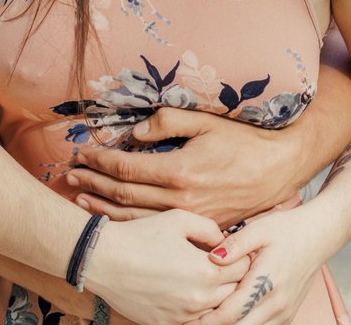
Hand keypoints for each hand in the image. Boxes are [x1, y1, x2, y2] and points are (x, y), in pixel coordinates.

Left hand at [66, 108, 301, 227]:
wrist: (281, 168)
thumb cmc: (244, 140)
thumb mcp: (206, 121)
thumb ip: (168, 122)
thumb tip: (136, 131)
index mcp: (179, 171)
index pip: (125, 167)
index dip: (99, 160)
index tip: (81, 153)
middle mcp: (180, 200)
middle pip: (124, 195)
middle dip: (93, 183)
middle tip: (70, 175)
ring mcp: (190, 219)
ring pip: (136, 217)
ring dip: (104, 207)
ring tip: (81, 198)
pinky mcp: (200, 228)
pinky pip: (156, 228)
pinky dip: (130, 223)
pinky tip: (116, 218)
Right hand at [88, 209, 249, 324]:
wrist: (104, 259)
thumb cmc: (141, 235)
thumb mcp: (179, 219)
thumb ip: (210, 229)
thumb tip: (225, 242)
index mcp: (206, 272)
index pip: (243, 268)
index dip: (242, 256)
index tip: (235, 250)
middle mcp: (199, 300)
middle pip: (234, 293)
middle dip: (233, 277)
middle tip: (223, 263)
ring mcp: (183, 317)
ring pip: (216, 310)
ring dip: (216, 295)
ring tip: (203, 276)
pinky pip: (194, 321)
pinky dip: (196, 309)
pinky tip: (185, 291)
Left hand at [199, 206, 326, 324]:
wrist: (318, 235)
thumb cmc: (286, 229)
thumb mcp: (258, 229)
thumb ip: (234, 245)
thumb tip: (212, 258)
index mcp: (266, 283)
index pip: (231, 314)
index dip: (208, 319)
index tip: (190, 316)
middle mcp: (277, 303)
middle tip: (194, 318)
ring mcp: (284, 312)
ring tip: (209, 317)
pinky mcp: (288, 314)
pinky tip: (231, 316)